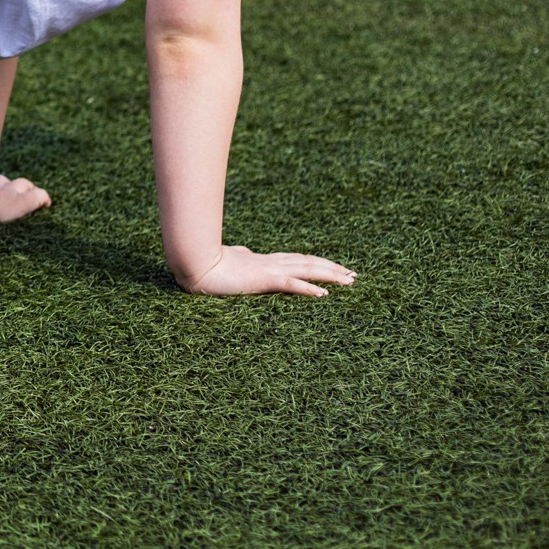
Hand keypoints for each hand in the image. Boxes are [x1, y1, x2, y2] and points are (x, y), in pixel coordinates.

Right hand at [172, 243, 354, 297]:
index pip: (299, 260)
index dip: (318, 263)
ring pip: (307, 270)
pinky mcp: (262, 279)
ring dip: (330, 275)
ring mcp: (268, 270)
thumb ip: (241, 258)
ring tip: (349, 281)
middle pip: (310, 263)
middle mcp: (271, 263)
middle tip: (353, 275)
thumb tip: (244, 254)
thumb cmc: (207, 263)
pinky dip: (309, 288)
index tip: (335, 267)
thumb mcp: (229, 260)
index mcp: (264, 260)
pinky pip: (291, 284)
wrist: (195, 262)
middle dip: (333, 268)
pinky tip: (324, 294)